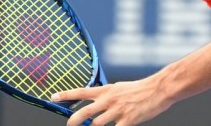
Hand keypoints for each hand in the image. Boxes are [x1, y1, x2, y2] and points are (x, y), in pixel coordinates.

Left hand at [51, 77, 173, 125]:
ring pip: (97, 125)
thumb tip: (96, 101)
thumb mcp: (118, 88)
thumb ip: (106, 95)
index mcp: (105, 90)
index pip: (80, 92)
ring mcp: (117, 111)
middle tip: (69, 125)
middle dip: (74, 121)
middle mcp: (108, 100)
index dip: (65, 95)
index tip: (53, 97)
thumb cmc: (139, 89)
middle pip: (84, 112)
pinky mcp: (127, 121)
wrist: (157, 89)